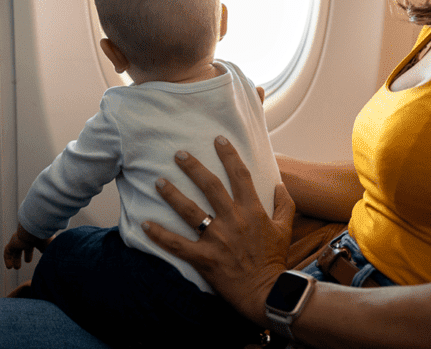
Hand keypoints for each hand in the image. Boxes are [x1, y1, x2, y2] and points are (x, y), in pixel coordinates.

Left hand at [3, 224, 50, 269]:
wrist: (38, 228)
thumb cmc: (46, 238)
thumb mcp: (50, 249)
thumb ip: (50, 255)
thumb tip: (51, 262)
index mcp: (40, 238)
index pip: (39, 244)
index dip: (41, 249)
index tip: (42, 255)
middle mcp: (30, 238)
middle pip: (27, 246)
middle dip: (28, 254)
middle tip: (28, 260)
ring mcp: (21, 240)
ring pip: (17, 249)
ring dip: (16, 258)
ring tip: (16, 267)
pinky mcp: (13, 241)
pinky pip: (8, 250)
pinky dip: (7, 258)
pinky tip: (9, 267)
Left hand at [142, 136, 295, 325]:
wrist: (267, 292)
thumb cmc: (274, 260)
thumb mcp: (285, 228)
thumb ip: (284, 203)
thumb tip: (279, 183)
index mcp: (252, 210)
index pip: (239, 175)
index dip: (228, 154)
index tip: (218, 139)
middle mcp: (233, 219)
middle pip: (210, 186)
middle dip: (192, 167)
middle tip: (178, 154)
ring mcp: (217, 238)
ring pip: (190, 210)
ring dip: (172, 194)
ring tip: (158, 181)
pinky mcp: (204, 258)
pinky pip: (177, 244)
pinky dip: (160, 235)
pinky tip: (145, 223)